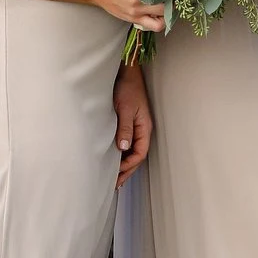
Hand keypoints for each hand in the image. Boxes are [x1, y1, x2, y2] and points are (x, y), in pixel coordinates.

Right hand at [82, 0, 166, 30]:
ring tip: (167, 9)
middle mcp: (137, 3)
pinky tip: (158, 14)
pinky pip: (151, 26)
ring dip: (166, 17)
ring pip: (160, 23)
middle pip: (164, 8)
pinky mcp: (132, 20)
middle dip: (172, 4)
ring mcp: (135, 14)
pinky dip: (157, 22)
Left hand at [113, 63, 152, 187]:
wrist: (126, 73)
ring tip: (113, 177)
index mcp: (144, 128)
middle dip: (127, 170)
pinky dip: (120, 154)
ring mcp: (135, 127)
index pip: (139, 153)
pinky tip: (112, 159)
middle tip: (115, 184)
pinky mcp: (128, 124)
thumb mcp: (125, 109)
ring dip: (123, 164)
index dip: (129, 165)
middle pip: (136, 155)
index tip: (116, 173)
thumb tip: (123, 148)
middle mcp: (142, 130)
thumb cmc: (127, 88)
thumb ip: (125, 128)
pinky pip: (126, 143)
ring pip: (131, 151)